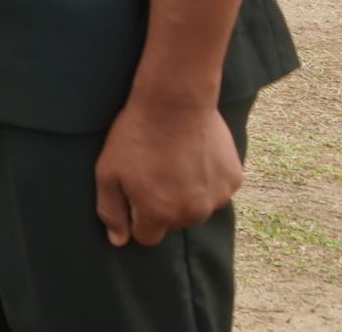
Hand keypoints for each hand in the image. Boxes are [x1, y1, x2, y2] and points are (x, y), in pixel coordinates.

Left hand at [95, 95, 244, 245]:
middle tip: (153, 170)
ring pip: (197, 207)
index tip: (134, 192)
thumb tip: (118, 241)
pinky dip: (207, 178)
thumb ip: (111, 210)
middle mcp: (192, 213)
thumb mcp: (108, 171)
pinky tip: (194, 154)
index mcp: (160, 214)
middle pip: (173, 222)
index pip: (147, 236)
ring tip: (174, 160)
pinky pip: (217, 189)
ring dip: (187, 193)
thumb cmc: (136, 135)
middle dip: (162, 205)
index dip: (136, 216)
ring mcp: (217, 198)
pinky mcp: (234, 180)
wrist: (174, 101)